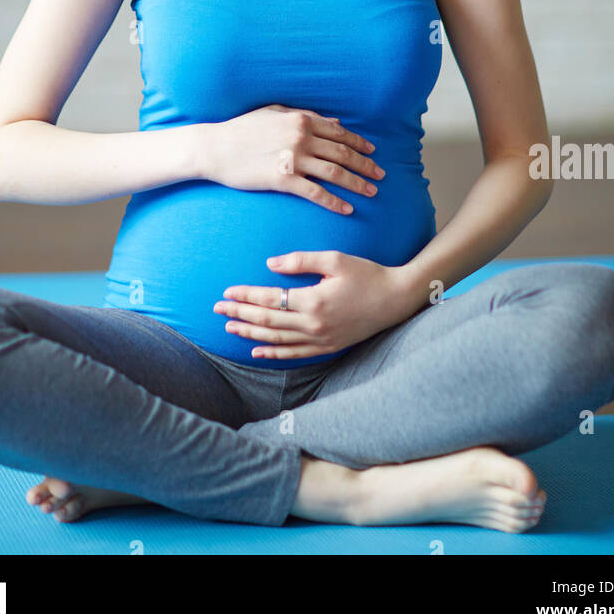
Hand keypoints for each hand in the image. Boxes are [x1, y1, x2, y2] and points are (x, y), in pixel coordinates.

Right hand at [205, 106, 384, 214]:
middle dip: (365, 165)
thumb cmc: (242, 129)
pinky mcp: (283, 179)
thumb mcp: (274, 113)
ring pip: (335, 173)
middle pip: (343, 153)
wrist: (215, 148)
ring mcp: (293, 159)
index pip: (339, 133)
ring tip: (371, 192)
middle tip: (381, 175)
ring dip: (357, 183)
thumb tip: (333, 122)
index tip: (373, 152)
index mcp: (301, 120)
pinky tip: (346, 208)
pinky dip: (334, 201)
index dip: (359, 143)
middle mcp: (301, 138)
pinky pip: (315, 192)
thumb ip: (304, 115)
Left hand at [213, 251, 409, 358]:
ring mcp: (320, 340)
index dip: (245, 296)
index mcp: (313, 301)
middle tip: (217, 310)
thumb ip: (301, 261)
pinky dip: (273, 352)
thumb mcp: (335, 259)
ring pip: (277, 340)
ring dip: (250, 334)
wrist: (396, 299)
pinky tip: (257, 350)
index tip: (226, 292)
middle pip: (267, 321)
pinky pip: (294, 354)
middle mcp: (313, 325)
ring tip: (229, 328)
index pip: (269, 300)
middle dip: (240, 315)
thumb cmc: (367, 274)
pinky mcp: (328, 346)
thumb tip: (270, 264)